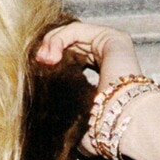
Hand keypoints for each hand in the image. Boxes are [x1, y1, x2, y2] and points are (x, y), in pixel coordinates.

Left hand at [34, 21, 151, 159]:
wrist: (123, 124)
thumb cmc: (103, 129)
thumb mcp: (75, 118)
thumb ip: (63, 108)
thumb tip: (40, 113)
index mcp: (102, 76)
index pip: (71, 58)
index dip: (52, 63)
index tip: (36, 74)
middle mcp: (109, 59)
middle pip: (70, 44)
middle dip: (48, 51)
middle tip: (37, 64)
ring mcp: (112, 47)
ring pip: (71, 35)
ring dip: (51, 44)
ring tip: (43, 61)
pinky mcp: (113, 38)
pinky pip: (77, 30)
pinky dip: (59, 39)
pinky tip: (51, 55)